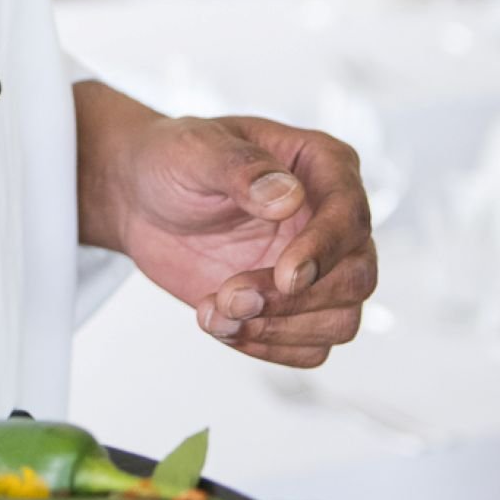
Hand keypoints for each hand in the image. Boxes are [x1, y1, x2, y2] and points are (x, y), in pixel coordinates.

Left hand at [75, 82, 376, 366]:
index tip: (285, 275)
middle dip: (292, 300)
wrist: (143, 199)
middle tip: (229, 295)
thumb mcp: (197, 150)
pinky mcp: (296, 308)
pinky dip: (264, 346)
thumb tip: (288, 197)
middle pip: (356, 278)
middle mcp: (332, 221)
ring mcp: (319, 268)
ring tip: (215, 310)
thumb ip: (242, 169)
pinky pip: (309, 348)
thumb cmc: (176, 159)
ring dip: (276, 329)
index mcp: (323, 166)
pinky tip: (219, 321)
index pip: (349, 215)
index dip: (324, 250)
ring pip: (339, 321)